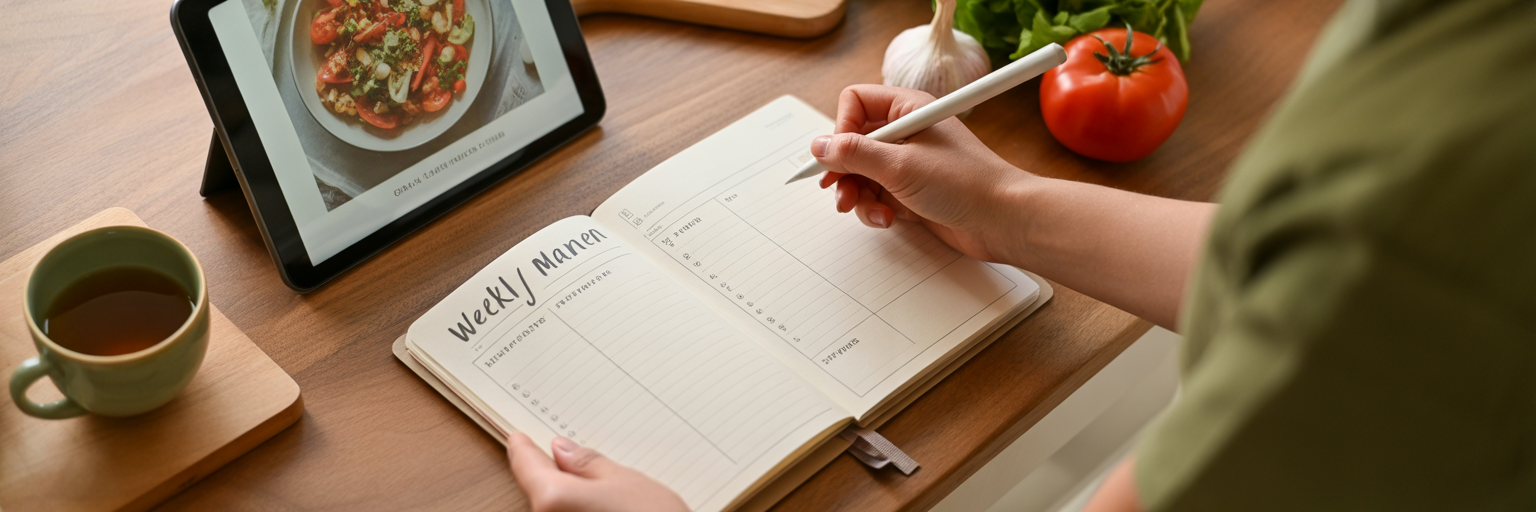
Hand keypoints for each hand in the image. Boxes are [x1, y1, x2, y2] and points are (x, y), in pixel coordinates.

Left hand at [507, 432, 688, 511]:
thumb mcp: (623, 480)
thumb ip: (587, 465)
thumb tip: (563, 451)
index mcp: (551, 499)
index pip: (525, 467)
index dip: (523, 449)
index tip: (520, 438)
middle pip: (538, 490)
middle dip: (551, 470)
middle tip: (562, 449)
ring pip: (553, 506)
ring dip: (567, 492)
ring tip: (593, 478)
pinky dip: (576, 507)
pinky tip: (598, 502)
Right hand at [812, 84, 1035, 263]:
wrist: (1003, 219)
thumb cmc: (965, 183)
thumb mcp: (899, 165)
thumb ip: (853, 154)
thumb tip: (818, 146)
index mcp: (907, 109)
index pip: (854, 104)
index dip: (840, 130)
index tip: (838, 158)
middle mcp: (906, 131)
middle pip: (853, 143)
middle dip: (844, 171)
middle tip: (840, 194)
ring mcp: (909, 162)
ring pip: (862, 174)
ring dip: (859, 196)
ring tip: (870, 211)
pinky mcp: (912, 190)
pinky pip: (877, 195)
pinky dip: (876, 209)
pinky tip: (888, 220)